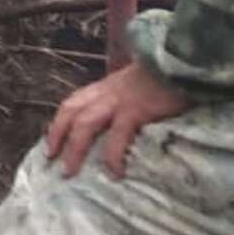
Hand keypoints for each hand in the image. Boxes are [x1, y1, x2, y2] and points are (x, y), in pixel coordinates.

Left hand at [45, 62, 189, 178]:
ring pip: (85, 124)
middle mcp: (106, 92)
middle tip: (49, 158)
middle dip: (56, 135)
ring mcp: (118, 100)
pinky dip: (112, 155)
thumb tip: (123, 117)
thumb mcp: (137, 82)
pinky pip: (118, 135)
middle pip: (71, 112)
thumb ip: (126, 95)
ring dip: (74, 149)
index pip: (74, 102)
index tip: (51, 138)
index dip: (60, 121)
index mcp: (106, 86)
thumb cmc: (167, 75)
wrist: (183, 61)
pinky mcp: (136, 109)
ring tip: (69, 172)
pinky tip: (114, 173)